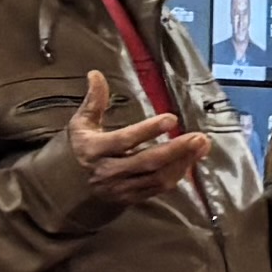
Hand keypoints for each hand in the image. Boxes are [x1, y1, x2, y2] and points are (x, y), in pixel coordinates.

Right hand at [60, 68, 213, 212]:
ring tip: (201, 146)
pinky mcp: (132, 198)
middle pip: (147, 161)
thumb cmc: (81, 150)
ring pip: (157, 177)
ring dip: (182, 162)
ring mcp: (121, 187)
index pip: (124, 140)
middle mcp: (109, 171)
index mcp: (95, 150)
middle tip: (198, 137)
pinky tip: (190, 160)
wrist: (71, 190)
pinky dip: (177, 174)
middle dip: (176, 150)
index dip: (148, 130)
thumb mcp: (81, 124)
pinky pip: (158, 188)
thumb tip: (95, 73)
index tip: (171, 118)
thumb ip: (93, 100)